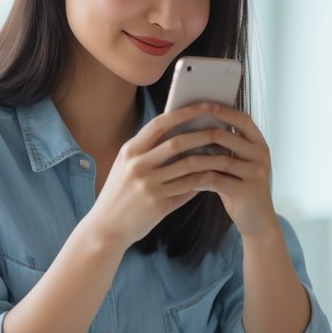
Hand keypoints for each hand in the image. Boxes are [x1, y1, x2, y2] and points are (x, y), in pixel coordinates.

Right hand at [82, 103, 216, 248]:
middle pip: (178, 143)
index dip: (184, 112)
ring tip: (225, 154)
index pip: (160, 123)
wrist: (106, 227)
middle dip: (203, 134)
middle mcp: (137, 165)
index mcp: (130, 150)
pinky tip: (214, 176)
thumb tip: (182, 134)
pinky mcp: (158, 203)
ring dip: (210, 159)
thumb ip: (149, 152)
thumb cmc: (120, 194)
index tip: (204, 105)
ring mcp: (148, 185)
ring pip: (188, 166)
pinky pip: (188, 187)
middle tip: (222, 130)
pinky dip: (203, 180)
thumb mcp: (126, 167)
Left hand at [178, 104, 278, 237]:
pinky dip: (199, 178)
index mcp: (259, 144)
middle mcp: (261, 155)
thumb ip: (221, 148)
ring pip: (221, 159)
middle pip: (230, 136)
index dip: (224, 111)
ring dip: (197, 157)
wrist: (257, 221)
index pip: (243, 120)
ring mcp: (257, 173)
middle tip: (181, 128)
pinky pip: (218, 180)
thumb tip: (191, 126)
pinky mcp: (248, 191)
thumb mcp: (233, 165)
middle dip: (204, 132)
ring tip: (177, 155)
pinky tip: (185, 178)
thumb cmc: (238, 188)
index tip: (205, 104)